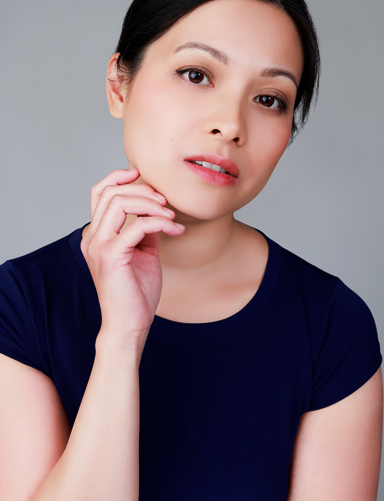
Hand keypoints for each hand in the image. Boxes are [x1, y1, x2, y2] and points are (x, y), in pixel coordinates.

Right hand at [81, 168, 184, 341]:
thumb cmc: (136, 293)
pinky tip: (175, 229)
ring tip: (170, 215)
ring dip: (150, 203)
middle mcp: (92, 237)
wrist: (130, 325)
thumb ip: (145, 229)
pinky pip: (137, 225)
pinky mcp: (111, 256)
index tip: (143, 176)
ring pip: (119, 202)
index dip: (119, 177)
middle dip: (142, 190)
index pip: (99, 192)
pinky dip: (160, 222)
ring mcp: (98, 246)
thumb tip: (158, 209)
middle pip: (110, 192)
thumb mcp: (143, 252)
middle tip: (165, 201)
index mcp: (96, 235)